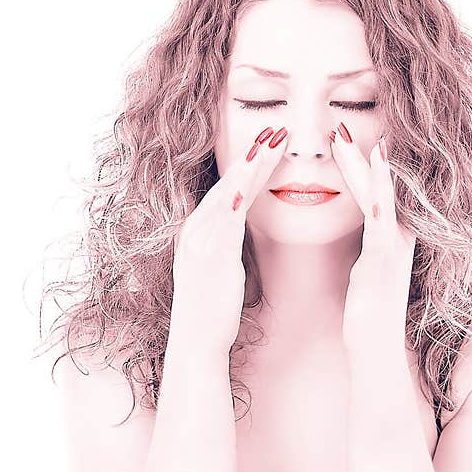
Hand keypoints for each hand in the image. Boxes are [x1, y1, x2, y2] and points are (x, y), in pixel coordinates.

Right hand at [169, 126, 287, 356]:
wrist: (196, 344)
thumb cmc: (212, 312)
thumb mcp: (220, 271)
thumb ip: (228, 246)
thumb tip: (242, 231)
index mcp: (199, 232)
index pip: (228, 189)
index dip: (248, 165)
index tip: (269, 143)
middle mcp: (195, 229)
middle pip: (228, 182)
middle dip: (252, 153)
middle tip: (276, 127)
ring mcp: (200, 240)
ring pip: (230, 191)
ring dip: (253, 163)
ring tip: (275, 138)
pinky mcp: (210, 253)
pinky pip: (229, 214)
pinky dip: (242, 190)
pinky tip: (256, 173)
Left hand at [330, 122, 416, 353]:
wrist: (375, 347)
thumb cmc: (366, 311)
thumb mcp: (363, 271)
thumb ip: (365, 246)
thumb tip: (358, 228)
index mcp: (387, 236)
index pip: (371, 192)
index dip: (357, 164)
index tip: (339, 136)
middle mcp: (397, 237)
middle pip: (379, 187)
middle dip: (359, 156)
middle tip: (338, 126)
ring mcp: (394, 248)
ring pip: (384, 199)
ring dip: (370, 168)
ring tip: (357, 139)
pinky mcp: (385, 262)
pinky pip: (382, 222)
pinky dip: (379, 195)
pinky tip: (375, 175)